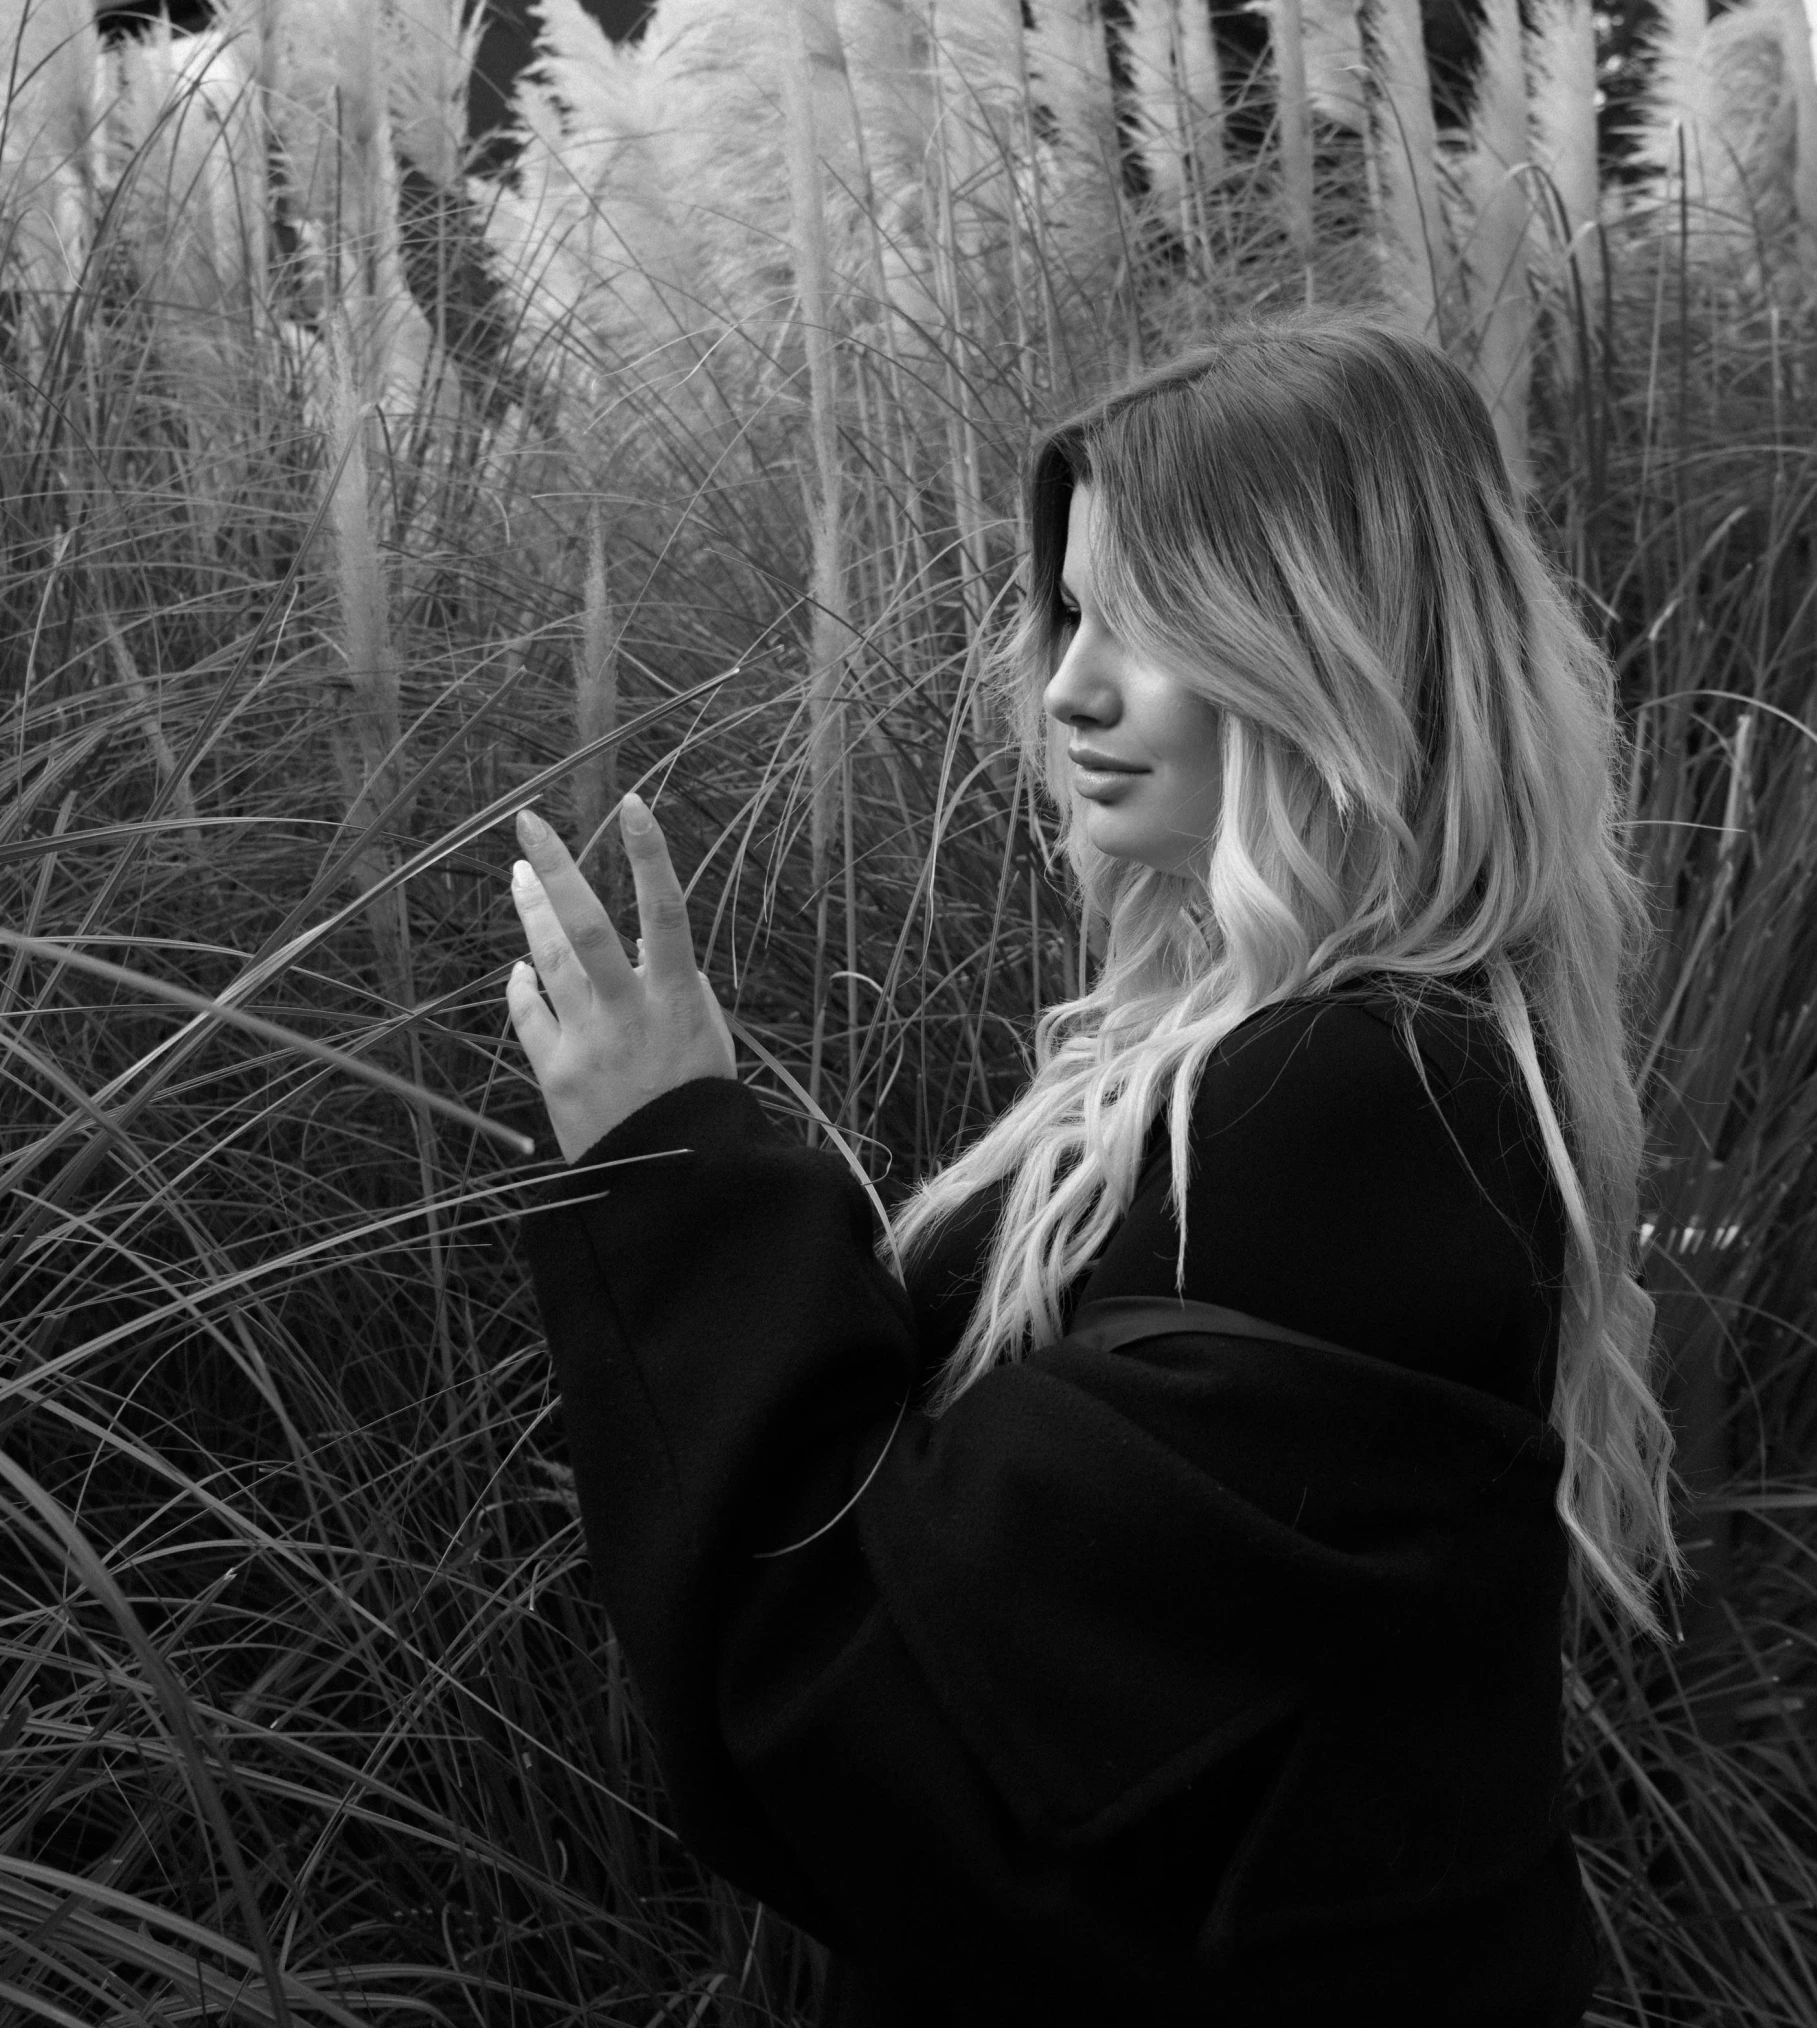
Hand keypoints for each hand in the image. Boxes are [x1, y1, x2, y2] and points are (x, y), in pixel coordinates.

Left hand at [506, 794, 735, 1160]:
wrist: (669, 1186)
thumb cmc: (699, 1104)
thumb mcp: (710, 1040)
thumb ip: (680, 987)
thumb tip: (641, 940)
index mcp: (677, 1000)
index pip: (664, 913)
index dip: (650, 857)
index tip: (632, 804)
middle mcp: (627, 1013)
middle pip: (585, 928)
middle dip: (558, 869)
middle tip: (529, 820)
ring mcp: (585, 1041)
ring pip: (549, 961)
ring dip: (532, 913)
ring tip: (519, 873)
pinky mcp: (554, 1072)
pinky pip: (530, 1015)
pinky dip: (524, 987)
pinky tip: (520, 967)